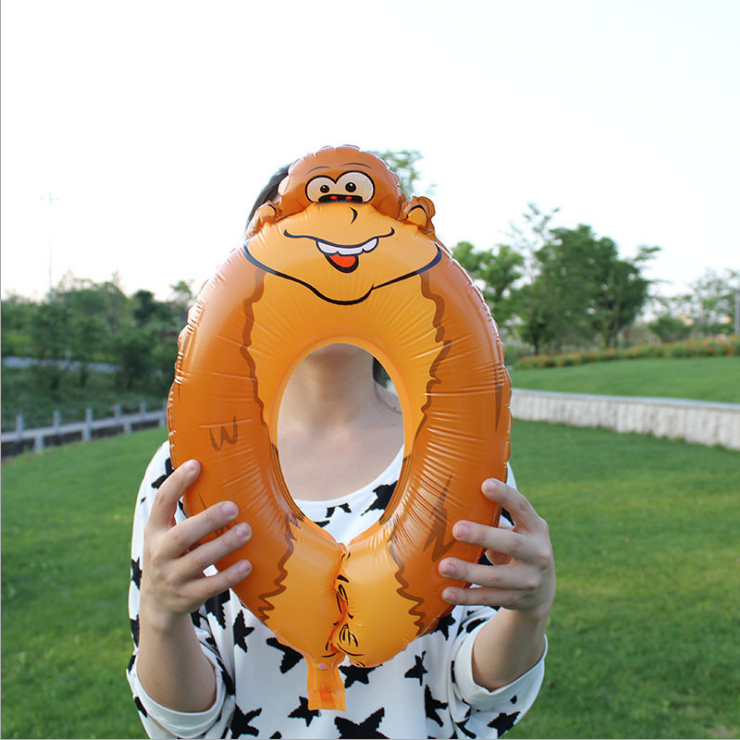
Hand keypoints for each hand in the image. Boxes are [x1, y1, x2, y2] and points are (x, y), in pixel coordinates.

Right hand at [140, 459, 252, 626]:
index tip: (197, 464)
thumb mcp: (167, 533)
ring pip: (199, 560)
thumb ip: (185, 511)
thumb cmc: (172, 553)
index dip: (177, 482)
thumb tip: (217, 471)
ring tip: (247, 530)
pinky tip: (247, 564)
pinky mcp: (187, 597)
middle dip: (208, 520)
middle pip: (182, 535)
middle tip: (233, 507)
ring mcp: (172, 577)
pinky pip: (211, 586)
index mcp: (155, 530)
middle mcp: (159, 553)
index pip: (162, 502)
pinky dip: (230, 576)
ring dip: (224, 545)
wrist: (158, 602)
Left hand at [439, 478, 554, 617]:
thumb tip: (456, 493)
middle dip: (483, 536)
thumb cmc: (518, 546)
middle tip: (457, 529)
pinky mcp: (517, 600)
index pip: (523, 507)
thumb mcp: (519, 530)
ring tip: (443, 566)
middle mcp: (537, 554)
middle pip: (511, 544)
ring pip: (497, 577)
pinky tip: (447, 592)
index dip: (506, 496)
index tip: (485, 484)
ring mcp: (529, 580)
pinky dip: (467, 596)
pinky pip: (489, 598)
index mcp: (536, 528)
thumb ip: (496, 517)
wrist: (542, 591)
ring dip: (468, 572)